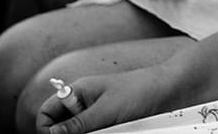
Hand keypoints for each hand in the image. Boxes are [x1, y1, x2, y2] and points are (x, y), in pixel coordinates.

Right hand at [35, 67, 171, 133]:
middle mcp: (84, 105)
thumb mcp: (107, 108)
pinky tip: (117, 129)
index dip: (47, 127)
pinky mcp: (109, 125)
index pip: (46, 113)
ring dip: (90, 133)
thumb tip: (52, 133)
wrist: (171, 89)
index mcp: (78, 92)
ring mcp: (96, 116)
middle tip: (92, 130)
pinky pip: (97, 132)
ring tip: (109, 128)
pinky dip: (103, 133)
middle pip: (61, 128)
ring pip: (81, 132)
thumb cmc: (141, 89)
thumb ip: (79, 123)